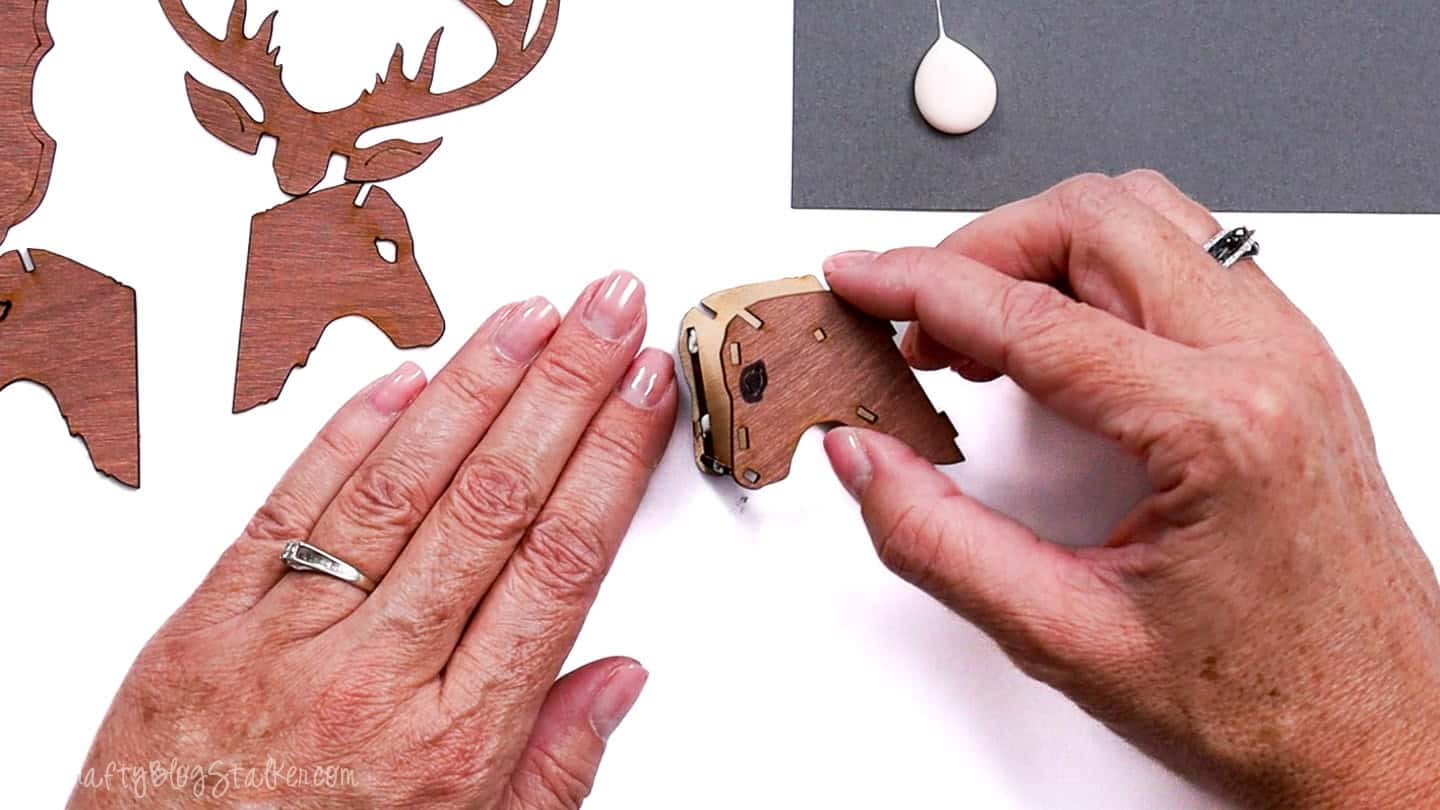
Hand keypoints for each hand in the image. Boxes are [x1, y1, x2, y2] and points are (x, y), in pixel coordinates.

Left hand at [70, 272, 675, 808]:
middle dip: (566, 385)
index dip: (612, 457)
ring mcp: (285, 638)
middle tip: (609, 307)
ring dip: (474, 384)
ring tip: (529, 316)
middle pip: (495, 497)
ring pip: (400, 482)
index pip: (560, 560)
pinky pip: (288, 508)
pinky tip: (404, 379)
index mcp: (455, 739)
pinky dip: (348, 433)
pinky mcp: (205, 622)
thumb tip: (620, 677)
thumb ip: (556, 766)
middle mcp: (375, 674)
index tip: (646, 390)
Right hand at [820, 172, 1439, 807]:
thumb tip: (866, 460)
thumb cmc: (1266, 699)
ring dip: (1042, 248)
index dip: (922, 286)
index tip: (861, 279)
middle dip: (979, 248)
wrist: (1381, 734)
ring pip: (1145, 216)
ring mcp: (1292, 353)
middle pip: (1095, 219)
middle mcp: (1271, 363)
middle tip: (913, 315)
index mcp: (1220, 425)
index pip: (1033, 315)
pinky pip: (1183, 258)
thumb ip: (938, 540)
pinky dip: (1096, 270)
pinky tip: (1054, 337)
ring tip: (976, 326)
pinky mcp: (1292, 363)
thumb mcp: (1067, 636)